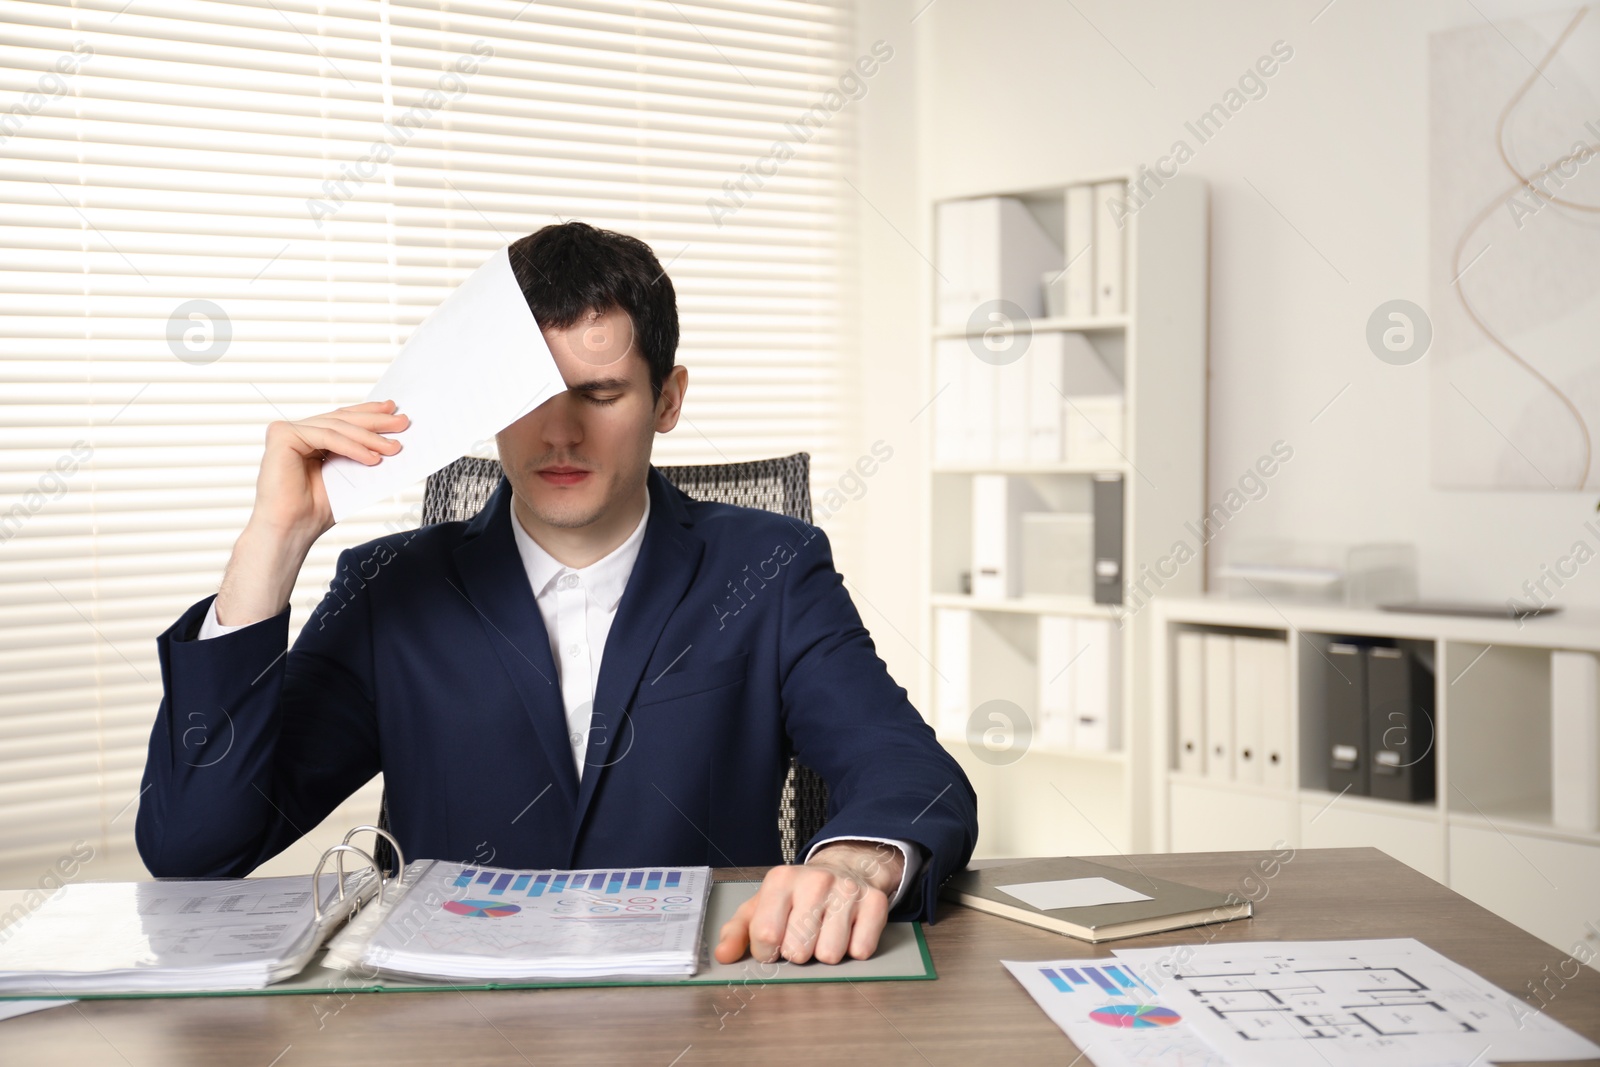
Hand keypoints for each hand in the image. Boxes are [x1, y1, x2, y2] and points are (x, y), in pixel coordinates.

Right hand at [252, 398, 409, 539]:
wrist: (293, 531)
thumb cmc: (316, 510)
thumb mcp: (350, 476)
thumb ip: (364, 455)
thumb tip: (394, 442)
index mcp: (310, 439)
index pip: (342, 419)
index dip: (369, 412)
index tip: (394, 409)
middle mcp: (297, 432)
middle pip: (341, 419)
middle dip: (376, 421)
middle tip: (403, 421)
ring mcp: (287, 432)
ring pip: (337, 427)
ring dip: (370, 437)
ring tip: (393, 448)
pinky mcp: (282, 436)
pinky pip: (326, 436)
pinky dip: (352, 447)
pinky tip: (372, 458)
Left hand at [713, 841, 903, 965]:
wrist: (843, 869)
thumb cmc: (796, 895)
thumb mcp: (761, 906)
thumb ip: (737, 931)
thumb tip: (724, 955)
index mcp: (780, 880)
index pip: (765, 935)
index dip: (767, 952)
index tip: (773, 945)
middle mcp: (815, 880)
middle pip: (798, 951)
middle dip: (798, 953)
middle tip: (802, 936)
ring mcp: (847, 890)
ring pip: (830, 955)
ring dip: (825, 953)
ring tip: (824, 932)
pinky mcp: (874, 902)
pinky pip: (860, 951)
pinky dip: (853, 949)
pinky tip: (847, 931)